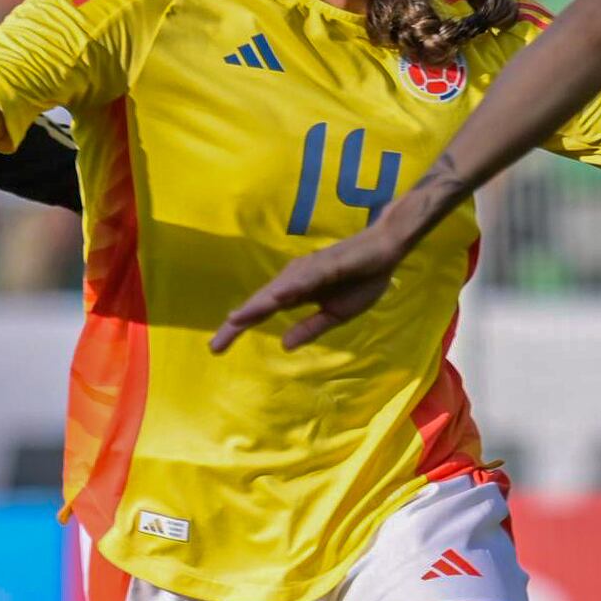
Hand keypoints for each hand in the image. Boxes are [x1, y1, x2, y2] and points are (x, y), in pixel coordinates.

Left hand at [210, 222, 408, 353]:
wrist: (386, 252)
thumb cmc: (361, 279)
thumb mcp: (335, 315)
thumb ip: (310, 328)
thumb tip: (284, 345)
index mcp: (295, 293)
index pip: (261, 313)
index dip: (240, 329)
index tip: (216, 348)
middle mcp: (293, 280)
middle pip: (260, 303)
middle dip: (237, 323)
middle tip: (215, 346)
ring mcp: (307, 270)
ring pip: (275, 292)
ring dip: (255, 307)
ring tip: (234, 323)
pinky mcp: (325, 264)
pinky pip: (304, 279)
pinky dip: (288, 289)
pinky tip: (275, 299)